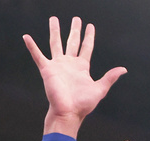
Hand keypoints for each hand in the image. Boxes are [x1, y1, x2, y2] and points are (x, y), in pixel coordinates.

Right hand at [23, 17, 125, 134]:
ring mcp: (58, 65)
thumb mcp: (100, 89)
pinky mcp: (47, 69)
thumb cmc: (83, 105)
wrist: (68, 113)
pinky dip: (32, 46)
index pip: (86, 47)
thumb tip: (124, 69)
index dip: (89, 36)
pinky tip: (26, 37)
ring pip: (55, 43)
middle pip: (72, 42)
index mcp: (82, 67)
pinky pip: (37, 55)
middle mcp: (69, 64)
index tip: (90, 26)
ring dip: (55, 31)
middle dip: (74, 30)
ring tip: (54, 19)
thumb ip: (110, 77)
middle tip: (76, 18)